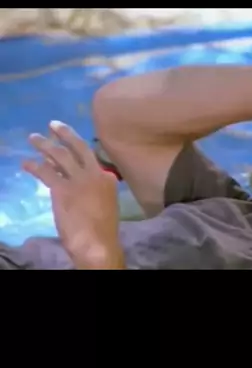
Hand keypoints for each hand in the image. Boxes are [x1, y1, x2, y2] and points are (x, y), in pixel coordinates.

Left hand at [22, 121, 124, 269]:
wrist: (97, 243)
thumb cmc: (103, 229)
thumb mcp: (107, 205)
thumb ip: (97, 191)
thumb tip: (84, 189)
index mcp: (108, 178)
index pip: (91, 159)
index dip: (76, 151)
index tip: (66, 147)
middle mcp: (95, 174)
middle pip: (79, 147)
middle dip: (65, 133)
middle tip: (53, 124)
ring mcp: (79, 180)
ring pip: (59, 155)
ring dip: (44, 144)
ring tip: (33, 138)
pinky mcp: (62, 189)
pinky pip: (46, 172)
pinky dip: (34, 166)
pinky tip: (26, 163)